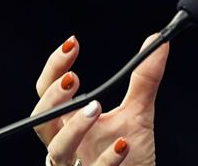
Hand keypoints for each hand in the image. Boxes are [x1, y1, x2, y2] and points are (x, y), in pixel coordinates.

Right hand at [31, 34, 168, 165]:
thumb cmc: (130, 154)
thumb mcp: (138, 112)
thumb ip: (144, 79)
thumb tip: (157, 43)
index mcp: (70, 124)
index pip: (48, 94)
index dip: (54, 69)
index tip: (72, 44)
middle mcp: (68, 144)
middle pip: (41, 121)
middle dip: (52, 99)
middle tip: (74, 79)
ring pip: (58, 150)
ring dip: (75, 128)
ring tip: (95, 107)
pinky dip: (107, 160)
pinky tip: (123, 144)